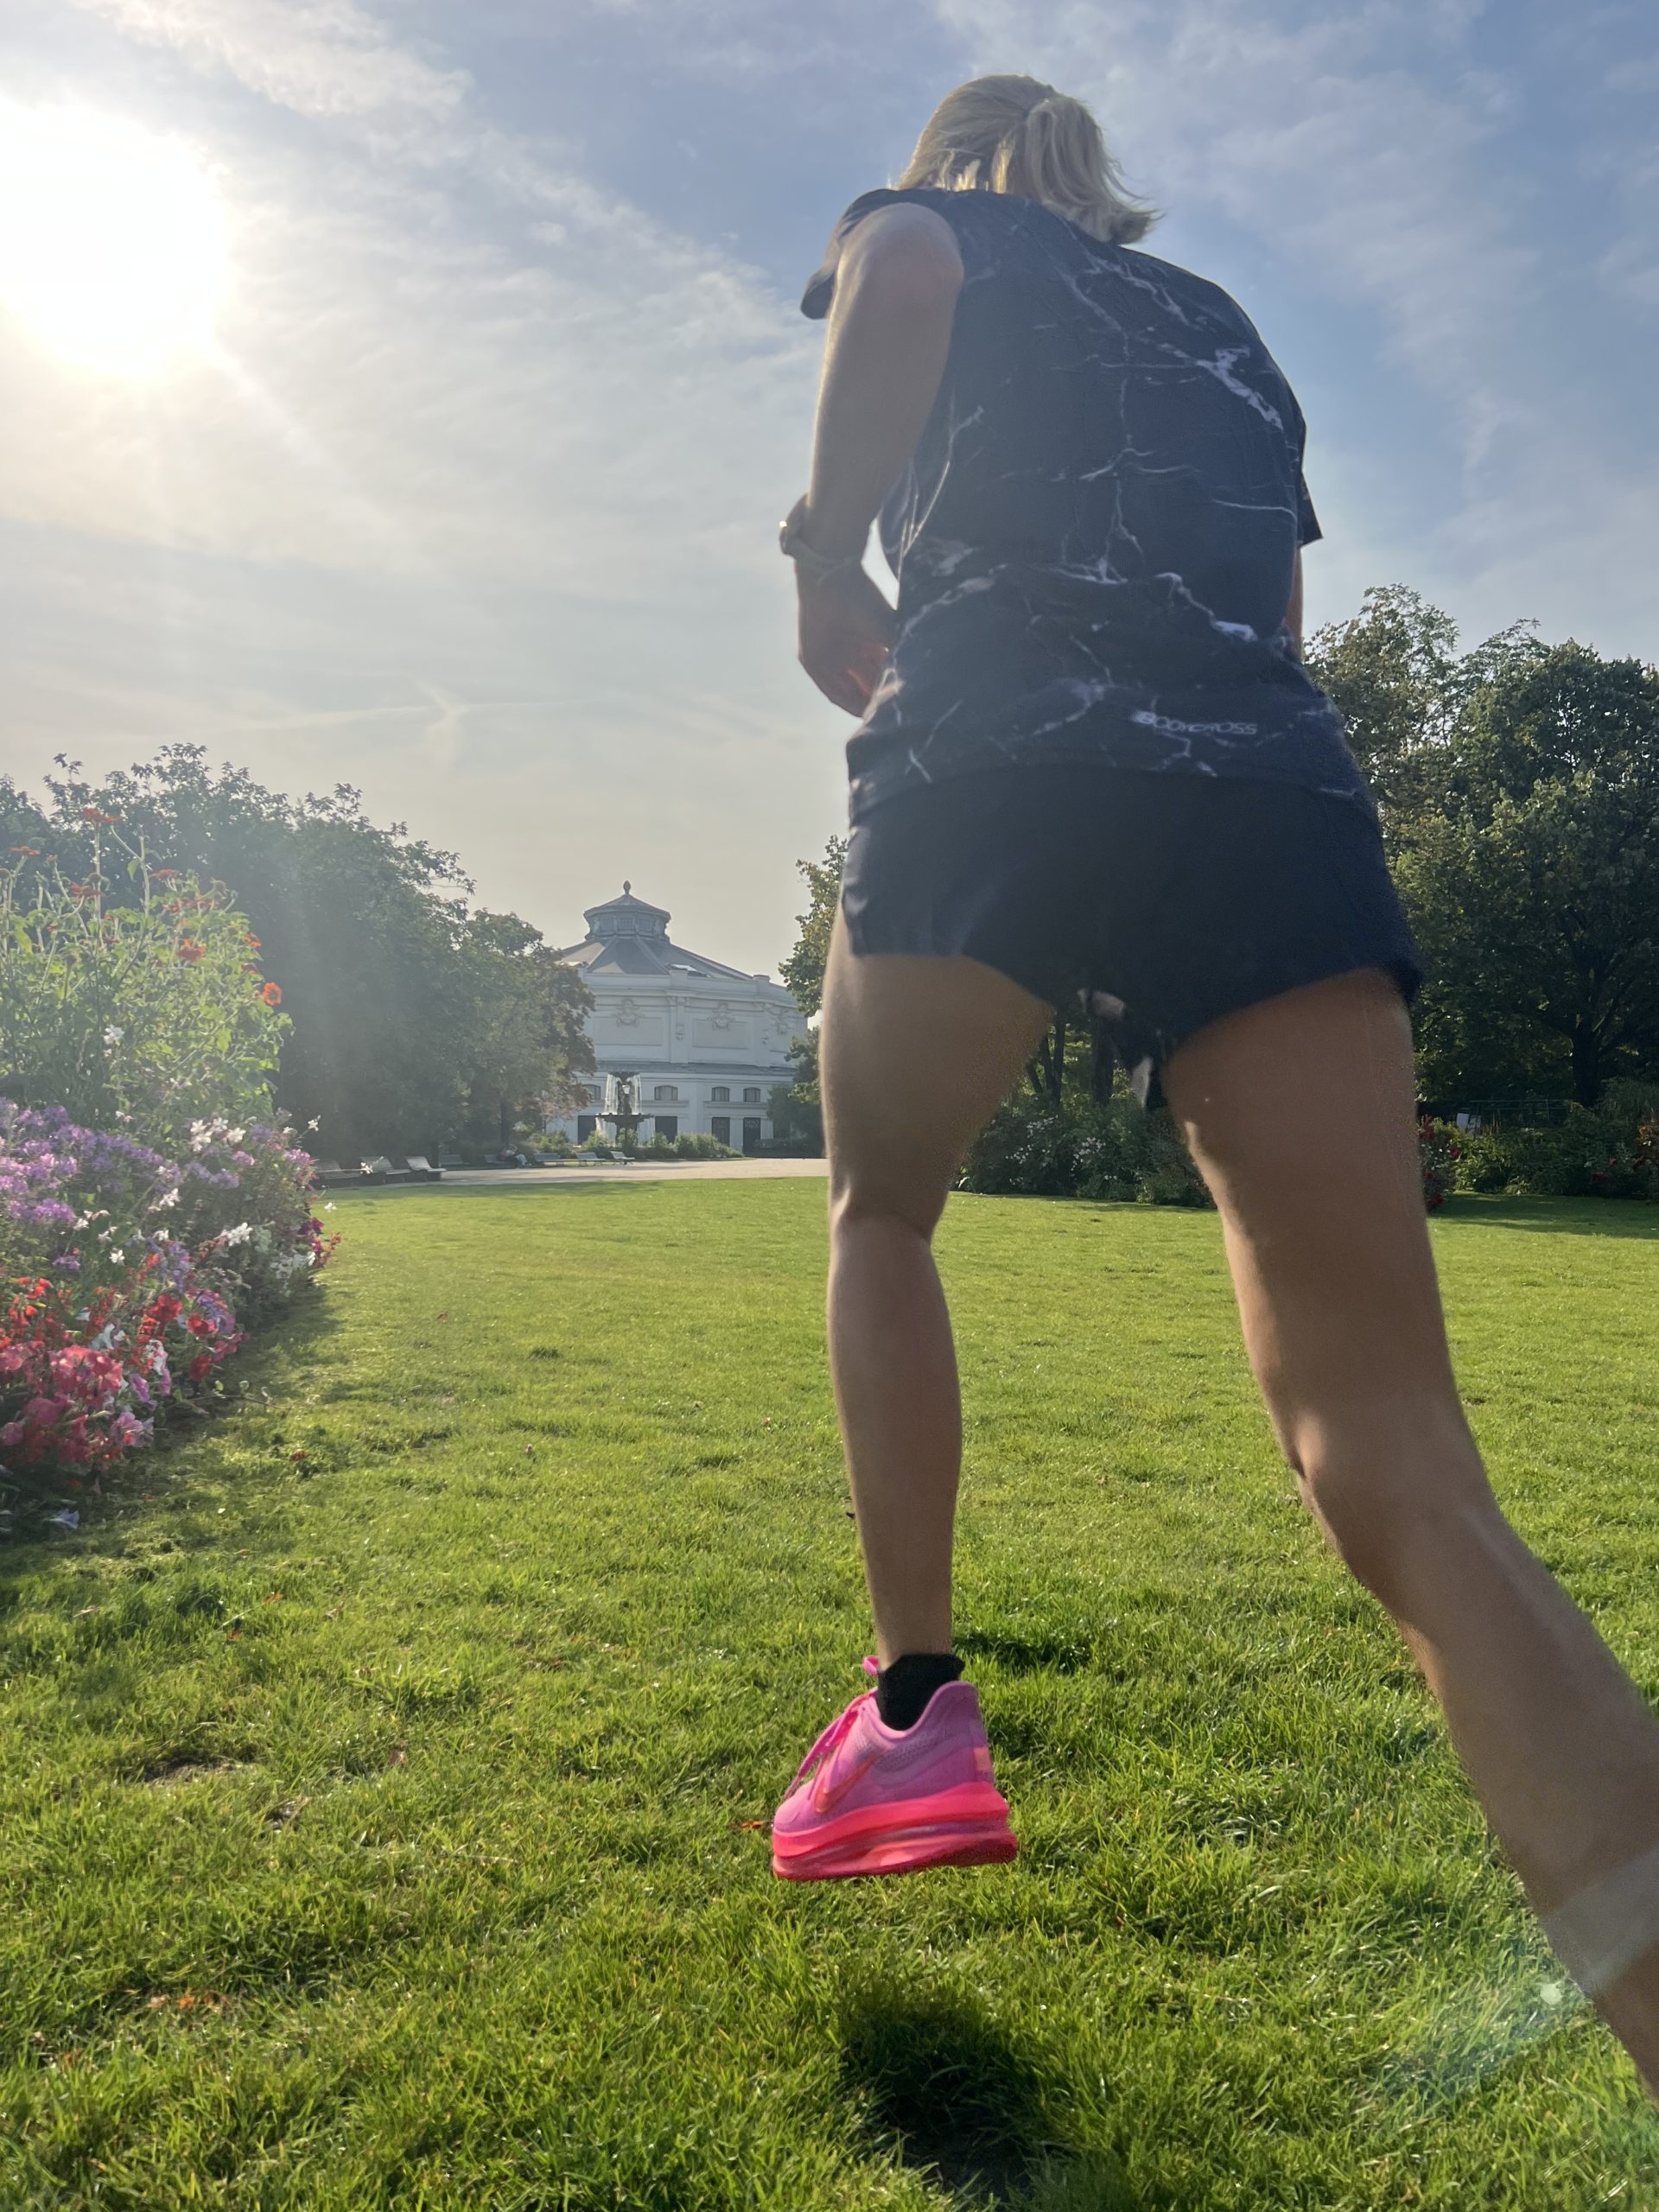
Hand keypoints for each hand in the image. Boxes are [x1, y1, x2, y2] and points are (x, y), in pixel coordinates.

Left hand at [797, 564, 895, 717]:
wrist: (831, 580)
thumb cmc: (863, 599)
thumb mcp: (888, 630)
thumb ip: (901, 652)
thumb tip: (927, 673)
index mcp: (867, 643)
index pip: (880, 674)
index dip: (891, 689)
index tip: (906, 704)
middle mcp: (850, 652)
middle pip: (865, 685)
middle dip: (878, 701)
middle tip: (893, 718)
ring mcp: (830, 658)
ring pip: (848, 690)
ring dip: (862, 705)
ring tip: (879, 720)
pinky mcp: (813, 661)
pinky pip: (830, 688)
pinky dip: (844, 700)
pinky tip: (858, 712)